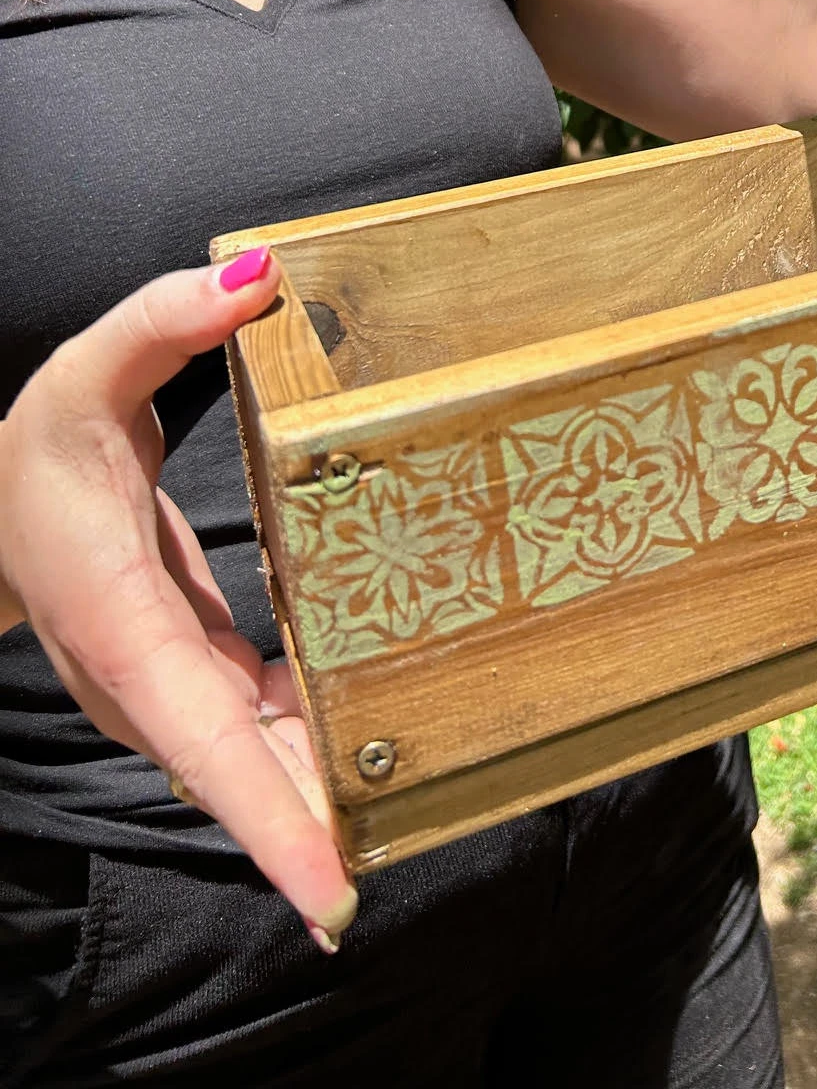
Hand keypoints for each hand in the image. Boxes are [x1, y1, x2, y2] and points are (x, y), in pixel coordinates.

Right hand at [0, 252, 357, 951]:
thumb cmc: (37, 451)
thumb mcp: (84, 373)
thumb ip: (161, 324)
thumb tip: (251, 282)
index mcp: (121, 626)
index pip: (204, 741)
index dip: (270, 819)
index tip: (332, 893)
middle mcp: (148, 681)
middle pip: (245, 774)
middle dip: (319, 829)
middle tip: (406, 867)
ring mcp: (170, 689)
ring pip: (258, 758)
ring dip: (328, 789)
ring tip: (420, 809)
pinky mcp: (195, 675)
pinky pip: (261, 723)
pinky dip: (315, 739)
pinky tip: (381, 733)